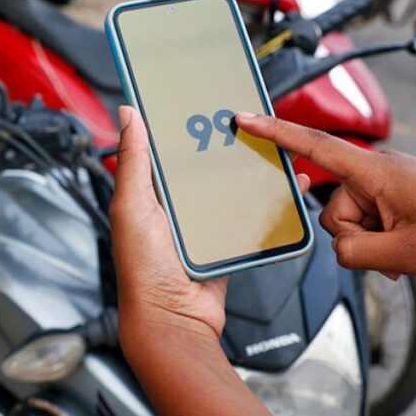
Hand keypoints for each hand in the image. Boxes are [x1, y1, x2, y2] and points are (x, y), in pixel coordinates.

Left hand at [110, 107, 306, 358]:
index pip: (166, 148)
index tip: (200, 96)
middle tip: (247, 117)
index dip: (181, 123)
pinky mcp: (227, 240)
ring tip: (273, 145)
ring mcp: (203, 224)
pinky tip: (287, 186)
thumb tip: (128, 113)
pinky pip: (251, 215)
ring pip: (232, 187)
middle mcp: (175, 206)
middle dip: (224, 143)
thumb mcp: (131, 206)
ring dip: (252, 169)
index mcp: (149, 192)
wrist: (175, 320)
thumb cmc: (143, 268)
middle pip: (204, 164)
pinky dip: (269, 202)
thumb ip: (133, 160)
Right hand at [236, 112, 415, 277]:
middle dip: (355, 236)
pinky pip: (369, 220)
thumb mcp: (402, 255)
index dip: (273, 133)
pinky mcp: (396, 194)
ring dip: (372, 242)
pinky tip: (405, 250)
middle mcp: (376, 171)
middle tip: (393, 249)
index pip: (312, 146)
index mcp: (374, 172)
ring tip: (406, 250)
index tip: (242, 118)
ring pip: (351, 220)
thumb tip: (338, 247)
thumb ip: (353, 253)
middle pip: (333, 208)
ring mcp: (387, 183)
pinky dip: (381, 240)